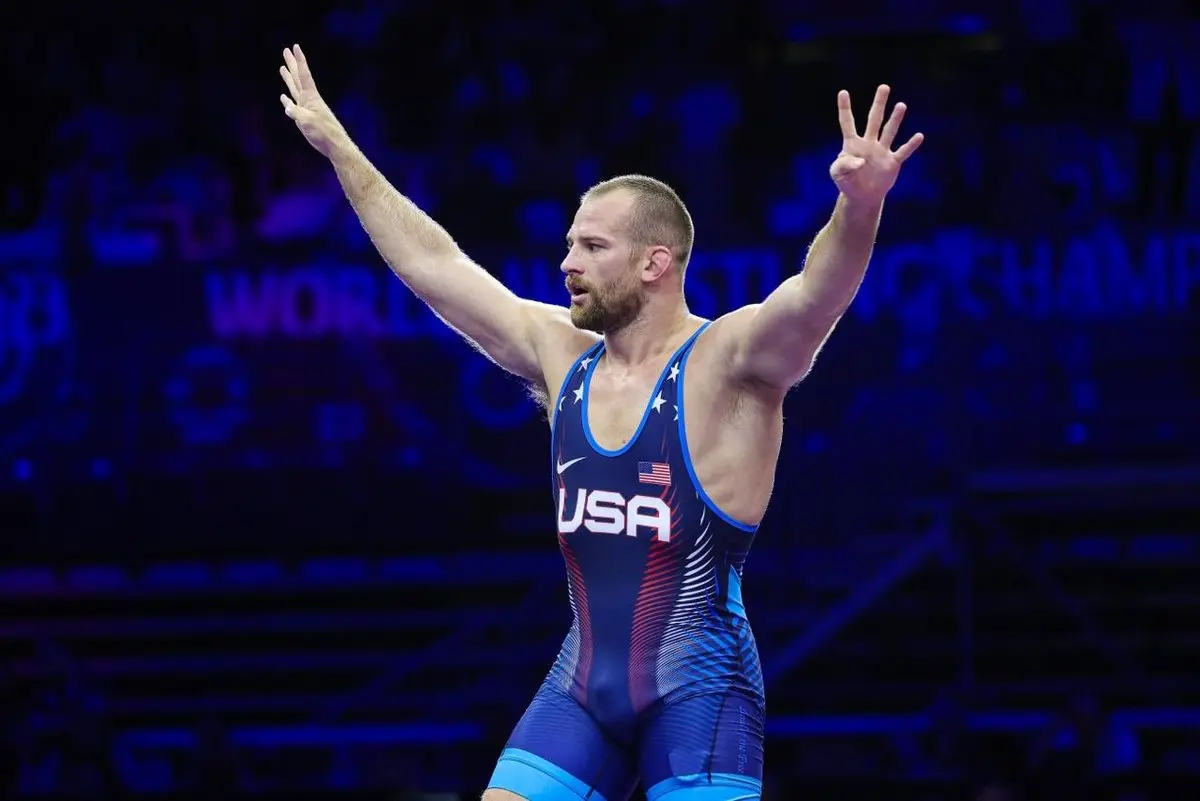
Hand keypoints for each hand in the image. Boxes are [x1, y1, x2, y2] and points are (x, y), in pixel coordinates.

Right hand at [278, 44, 346, 158]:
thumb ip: (296, 113)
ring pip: (294, 89)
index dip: (299, 60)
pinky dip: (287, 100)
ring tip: (283, 67)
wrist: (333, 145)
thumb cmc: (324, 133)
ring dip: (288, 78)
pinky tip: (283, 97)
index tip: (295, 47)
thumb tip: (287, 106)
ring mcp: (306, 108)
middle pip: (298, 78)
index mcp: (311, 97)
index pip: (304, 74)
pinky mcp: (304, 117)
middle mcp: (308, 99)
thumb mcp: (308, 122)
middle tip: (285, 50)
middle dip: (292, 64)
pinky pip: (293, 105)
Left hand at [830, 85, 923, 206]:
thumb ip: (843, 165)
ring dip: (895, 119)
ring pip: (889, 131)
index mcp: (852, 144)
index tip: (843, 92)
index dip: (845, 108)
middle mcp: (869, 143)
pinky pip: (903, 152)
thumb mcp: (837, 174)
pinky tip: (919, 136)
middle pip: (874, 119)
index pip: (848, 123)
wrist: (862, 196)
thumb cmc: (847, 182)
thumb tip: (860, 161)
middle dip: (879, 104)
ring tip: (900, 105)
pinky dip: (911, 145)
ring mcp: (882, 151)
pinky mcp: (892, 162)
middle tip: (884, 87)